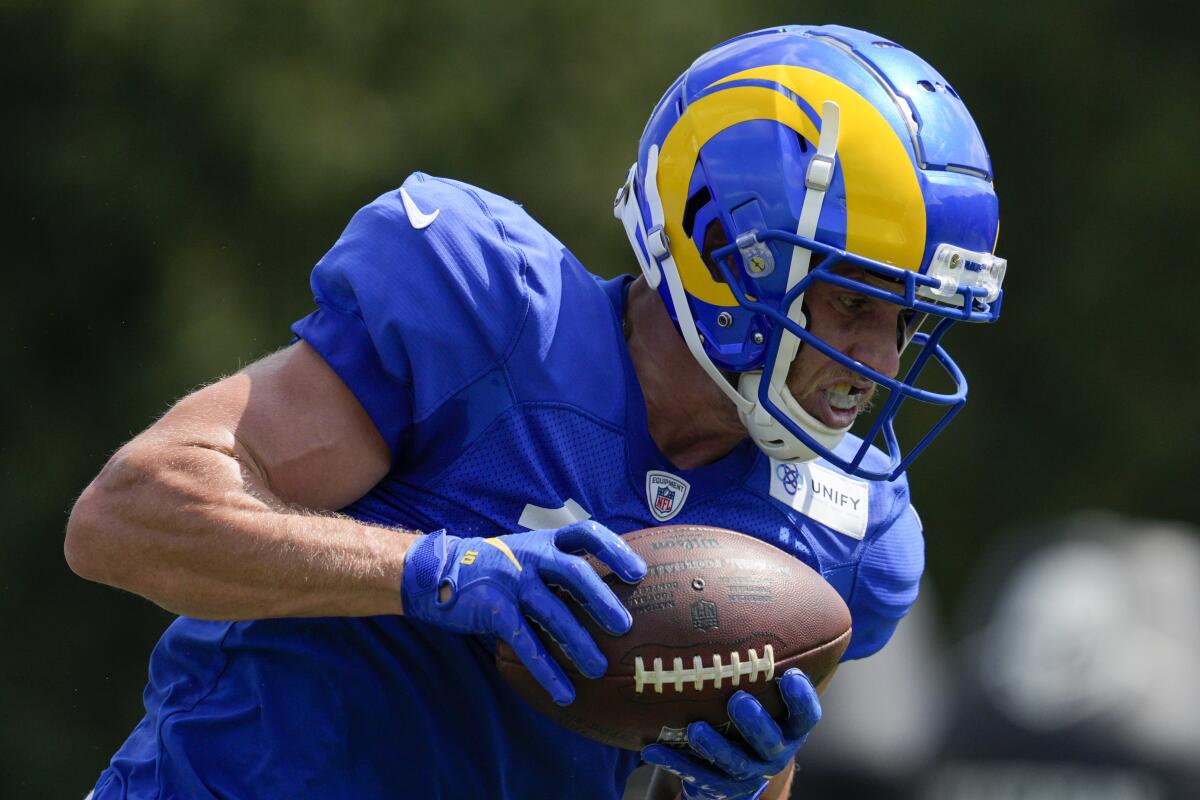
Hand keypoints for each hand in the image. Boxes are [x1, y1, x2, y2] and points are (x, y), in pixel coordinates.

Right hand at [400, 520, 646, 704]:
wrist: (437, 571)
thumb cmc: (493, 567)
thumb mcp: (527, 553)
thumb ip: (557, 565)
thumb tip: (604, 590)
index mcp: (545, 542)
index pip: (586, 533)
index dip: (614, 549)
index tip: (638, 572)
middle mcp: (531, 556)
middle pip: (574, 573)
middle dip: (602, 600)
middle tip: (624, 627)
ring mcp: (512, 581)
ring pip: (553, 613)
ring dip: (578, 642)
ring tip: (598, 668)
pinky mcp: (494, 608)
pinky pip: (525, 643)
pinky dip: (547, 670)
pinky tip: (564, 692)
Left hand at [641, 669, 819, 799]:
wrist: (735, 766)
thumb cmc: (748, 709)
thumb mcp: (761, 688)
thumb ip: (759, 656)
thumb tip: (739, 586)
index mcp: (790, 725)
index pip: (807, 715)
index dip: (802, 699)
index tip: (790, 676)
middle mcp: (775, 751)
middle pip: (771, 741)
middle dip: (755, 724)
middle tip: (737, 701)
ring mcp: (748, 773)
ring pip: (734, 764)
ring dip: (715, 747)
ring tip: (695, 729)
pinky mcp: (720, 787)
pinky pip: (696, 776)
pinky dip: (674, 762)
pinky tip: (650, 748)